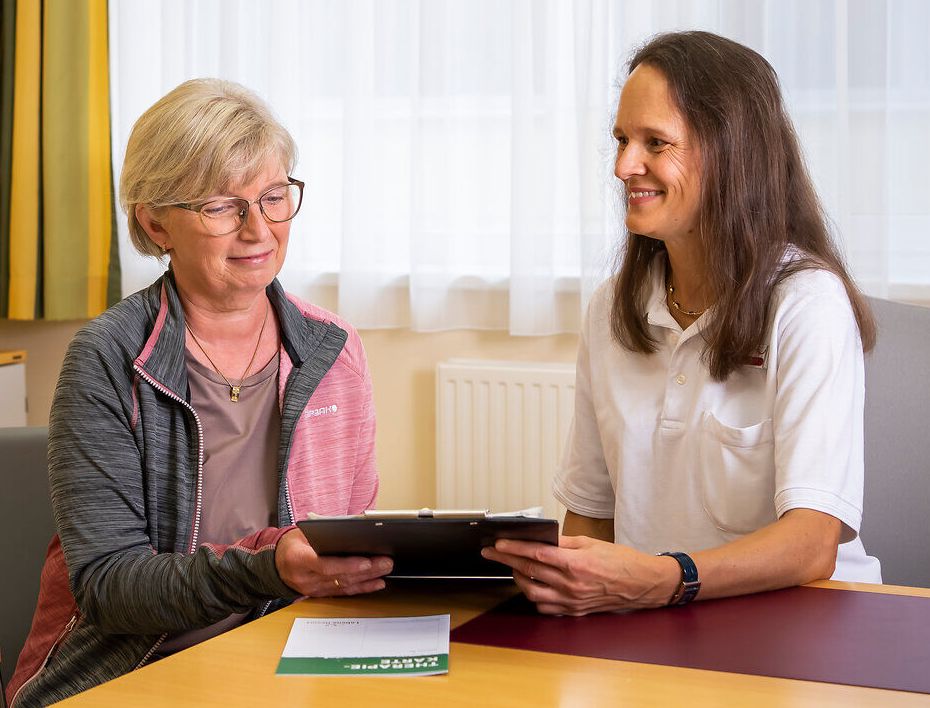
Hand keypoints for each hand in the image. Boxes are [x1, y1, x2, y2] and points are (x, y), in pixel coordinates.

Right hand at [275, 528, 392, 596]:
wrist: (274, 566)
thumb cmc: (290, 545)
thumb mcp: (301, 534)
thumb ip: (323, 532)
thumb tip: (352, 528)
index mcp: (298, 559)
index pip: (325, 565)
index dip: (347, 565)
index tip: (366, 561)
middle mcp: (306, 578)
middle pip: (340, 576)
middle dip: (367, 569)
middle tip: (386, 561)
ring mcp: (313, 589)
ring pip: (345, 585)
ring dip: (368, 578)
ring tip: (386, 569)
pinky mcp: (320, 594)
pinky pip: (344, 592)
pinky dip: (362, 588)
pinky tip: (377, 583)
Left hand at [481, 535, 677, 614]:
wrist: (643, 584)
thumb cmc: (622, 562)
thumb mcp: (591, 543)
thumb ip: (564, 542)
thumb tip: (542, 538)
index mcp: (575, 563)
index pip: (536, 553)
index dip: (513, 548)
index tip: (498, 544)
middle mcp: (571, 584)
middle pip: (529, 571)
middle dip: (506, 560)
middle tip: (492, 553)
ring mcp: (572, 600)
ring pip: (532, 592)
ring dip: (518, 579)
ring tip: (512, 567)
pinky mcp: (574, 611)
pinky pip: (546, 607)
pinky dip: (534, 596)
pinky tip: (532, 585)